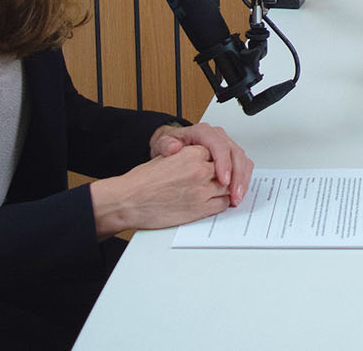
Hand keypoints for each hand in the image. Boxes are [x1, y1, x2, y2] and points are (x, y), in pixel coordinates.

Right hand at [91, 145, 234, 237]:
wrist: (129, 201)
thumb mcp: (167, 157)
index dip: (222, 160)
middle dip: (231, 174)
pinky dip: (223, 202)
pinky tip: (218, 200)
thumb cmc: (143, 181)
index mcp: (192, 153)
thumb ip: (190, 155)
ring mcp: (202, 190)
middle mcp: (200, 170)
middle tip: (233, 179)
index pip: (220, 153)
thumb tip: (204, 157)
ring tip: (227, 189)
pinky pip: (222, 204)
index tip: (223, 164)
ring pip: (228, 188)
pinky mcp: (200, 209)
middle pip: (228, 170)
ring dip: (229, 189)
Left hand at [150, 123, 253, 205]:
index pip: (220, 145)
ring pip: (243, 160)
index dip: (224, 164)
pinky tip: (237, 193)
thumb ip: (166, 145)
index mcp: (203, 132)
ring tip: (236, 198)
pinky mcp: (231, 155)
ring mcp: (226, 145)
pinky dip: (242, 180)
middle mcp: (218, 137)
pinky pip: (243, 166)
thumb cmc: (170, 145)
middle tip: (234, 195)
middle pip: (235, 154)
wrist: (172, 146)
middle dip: (237, 176)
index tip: (223, 181)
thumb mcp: (162, 143)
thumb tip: (174, 147)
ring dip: (242, 180)